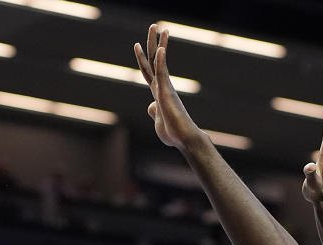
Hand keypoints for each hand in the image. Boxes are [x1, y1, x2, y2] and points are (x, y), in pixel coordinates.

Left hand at [134, 24, 206, 150]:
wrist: (184, 139)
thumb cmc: (174, 133)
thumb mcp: (158, 122)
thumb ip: (154, 111)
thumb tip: (150, 105)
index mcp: (158, 93)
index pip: (148, 71)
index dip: (142, 58)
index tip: (138, 44)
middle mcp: (162, 87)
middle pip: (154, 60)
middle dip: (152, 42)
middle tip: (154, 25)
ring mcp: (164, 88)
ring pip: (158, 62)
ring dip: (157, 43)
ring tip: (157, 27)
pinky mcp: (167, 93)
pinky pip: (162, 74)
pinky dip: (160, 61)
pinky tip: (160, 49)